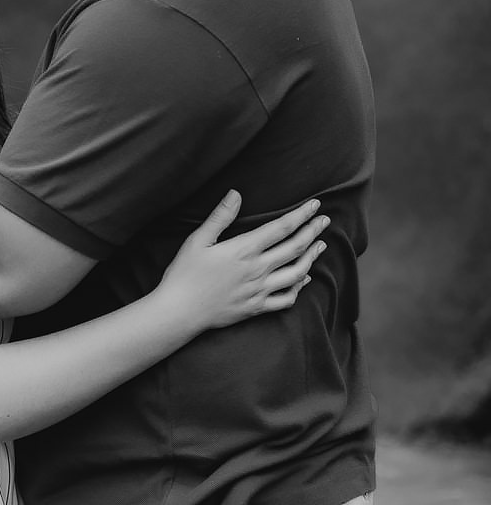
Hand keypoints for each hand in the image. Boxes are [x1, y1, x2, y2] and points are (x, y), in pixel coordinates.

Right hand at [156, 192, 328, 331]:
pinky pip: (287, 298)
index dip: (301, 215)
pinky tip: (304, 279)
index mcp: (244, 250)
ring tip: (320, 245)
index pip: (281, 228)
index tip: (315, 205)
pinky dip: (300, 287)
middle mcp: (257, 269)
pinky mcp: (256, 308)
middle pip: (295, 248)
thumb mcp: (197, 240)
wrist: (179, 311)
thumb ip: (220, 217)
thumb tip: (236, 193)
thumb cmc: (184, 273)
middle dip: (312, 232)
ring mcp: (260, 290)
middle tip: (324, 220)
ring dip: (312, 257)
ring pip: (297, 272)